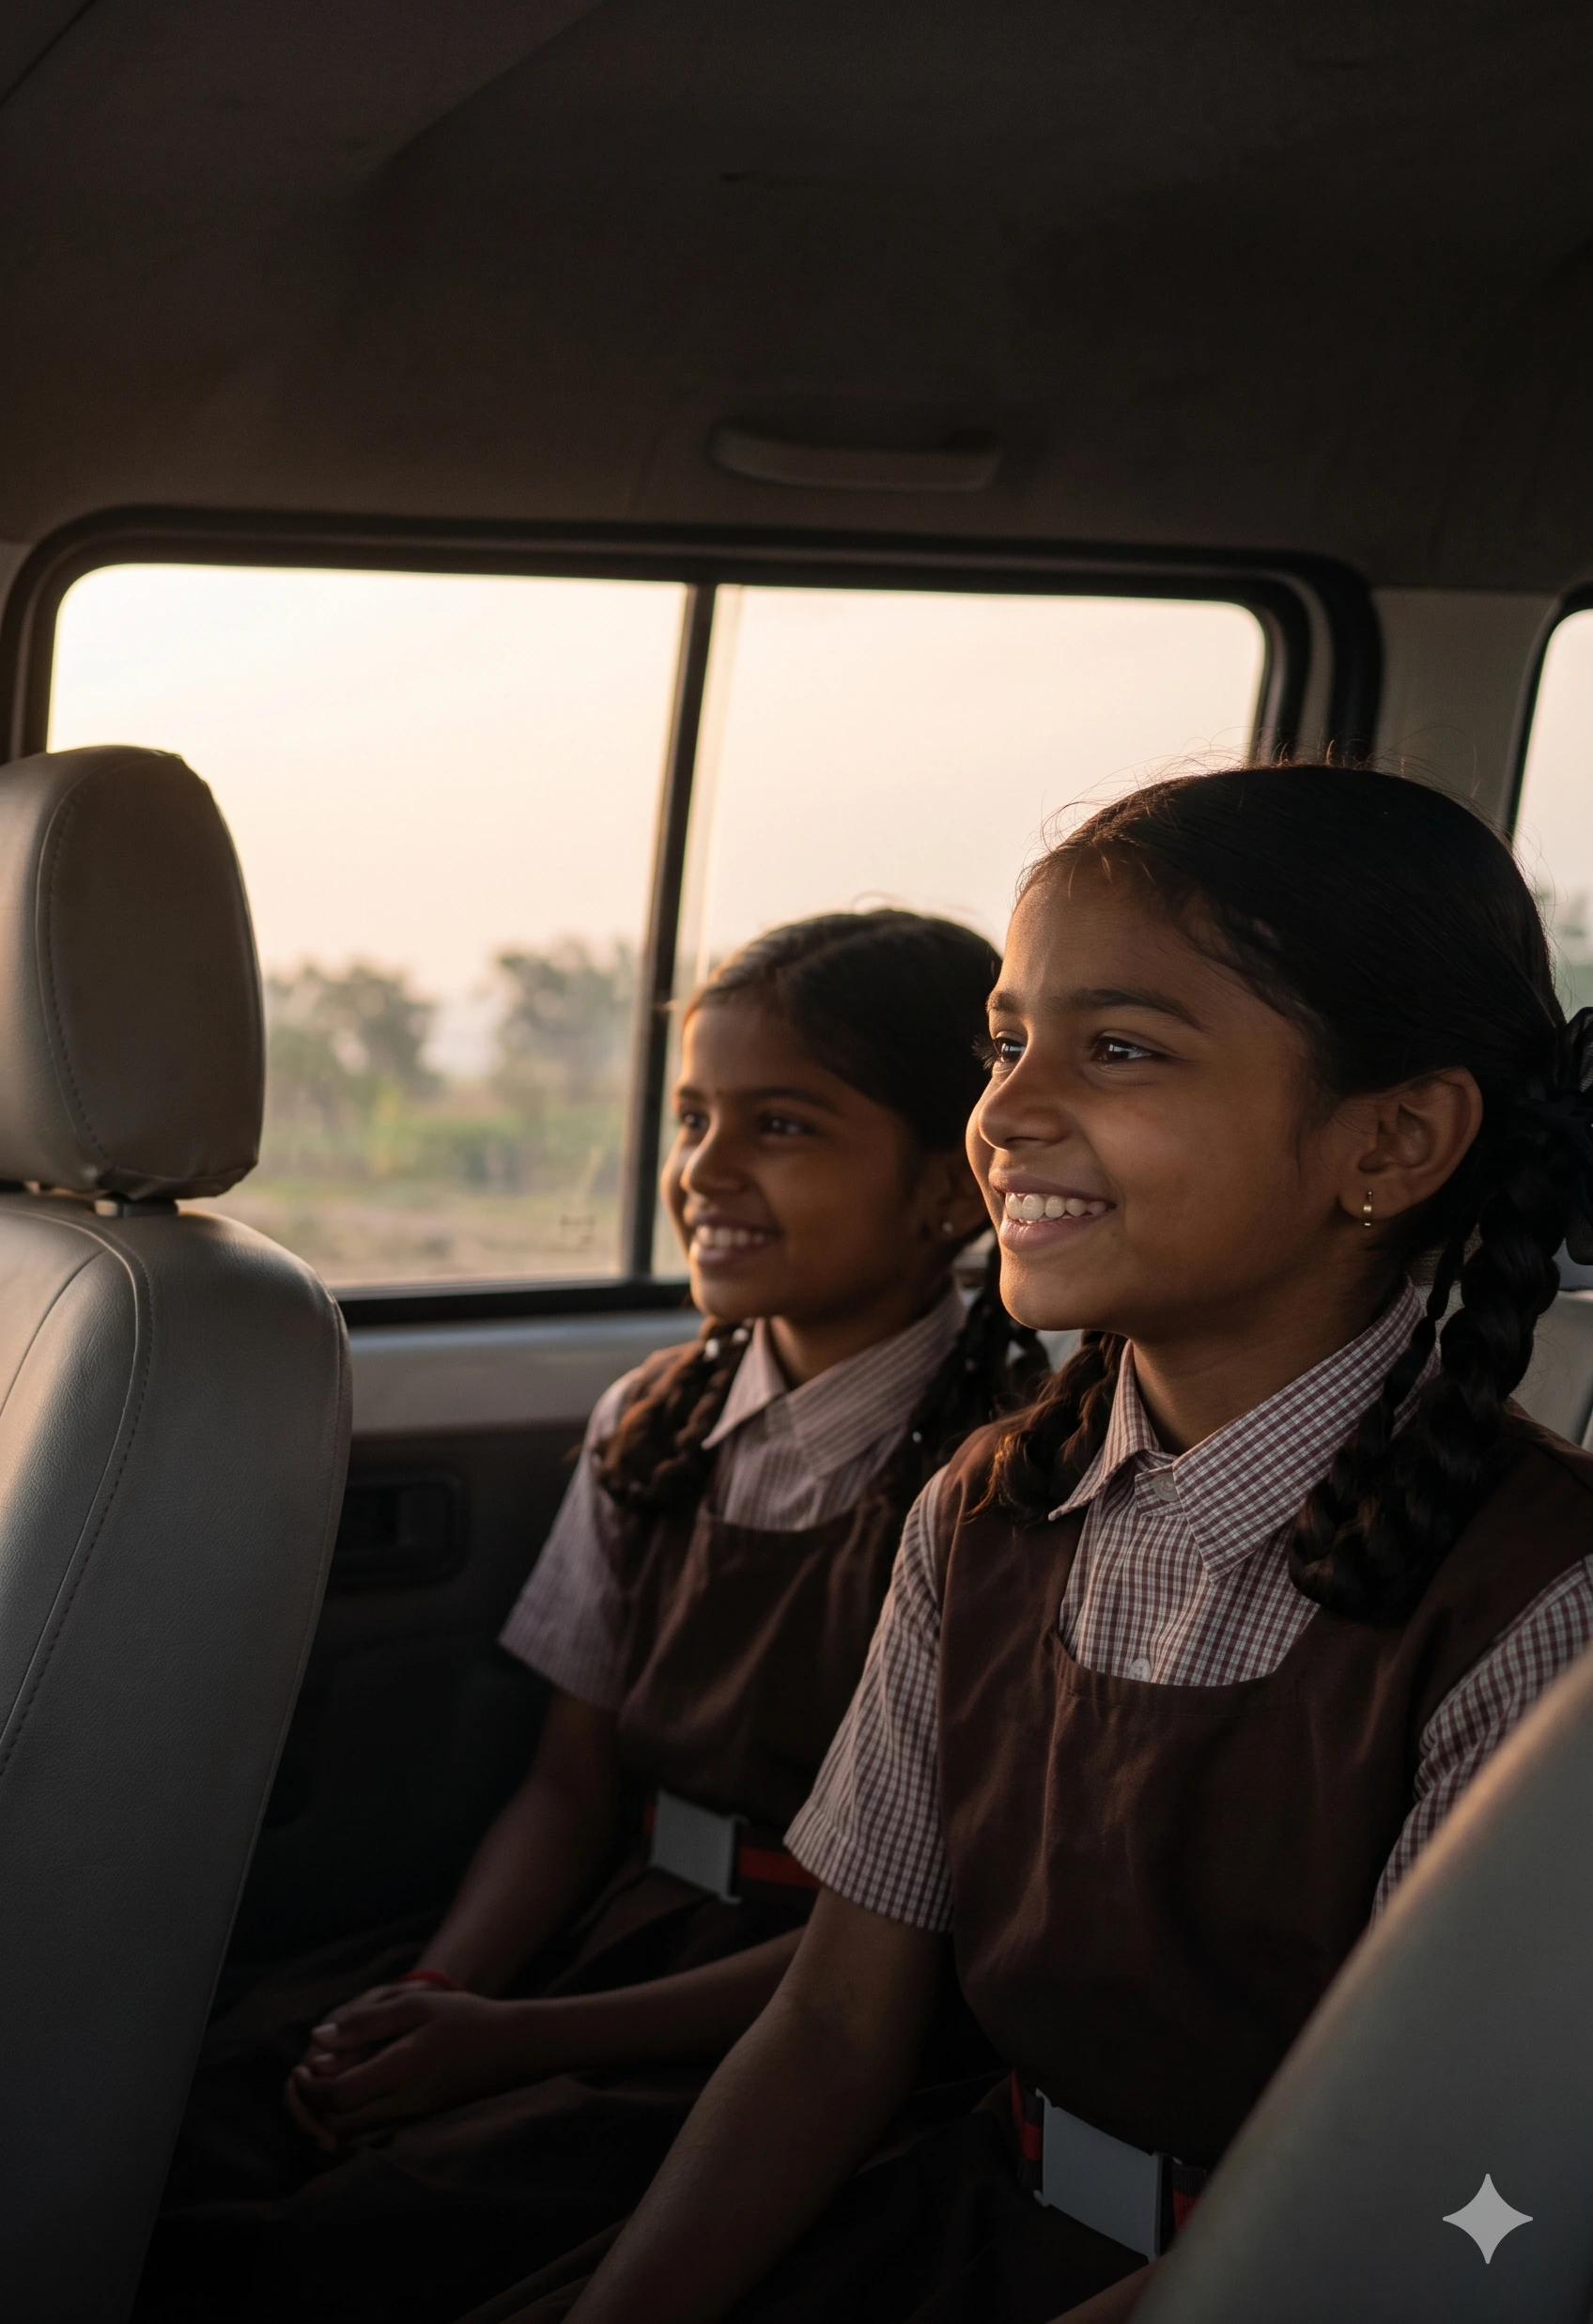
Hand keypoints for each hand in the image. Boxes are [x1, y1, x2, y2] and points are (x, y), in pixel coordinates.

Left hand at [284, 1985, 522, 2146]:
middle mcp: (405, 2103)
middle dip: (312, 2109)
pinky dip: (351, 2127)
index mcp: (402, 2069)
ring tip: (323, 2092)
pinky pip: (372, 2138)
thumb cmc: (463, 2018)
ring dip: (329, 2121)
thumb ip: (366, 2022)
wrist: (512, 2048)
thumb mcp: (416, 2005)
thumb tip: (318, 2039)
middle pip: (339, 2124)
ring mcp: (413, 2120)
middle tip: (304, 2083)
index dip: (310, 2087)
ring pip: (353, 2138)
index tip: (300, 2069)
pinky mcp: (418, 2126)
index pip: (339, 2094)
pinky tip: (351, 2102)